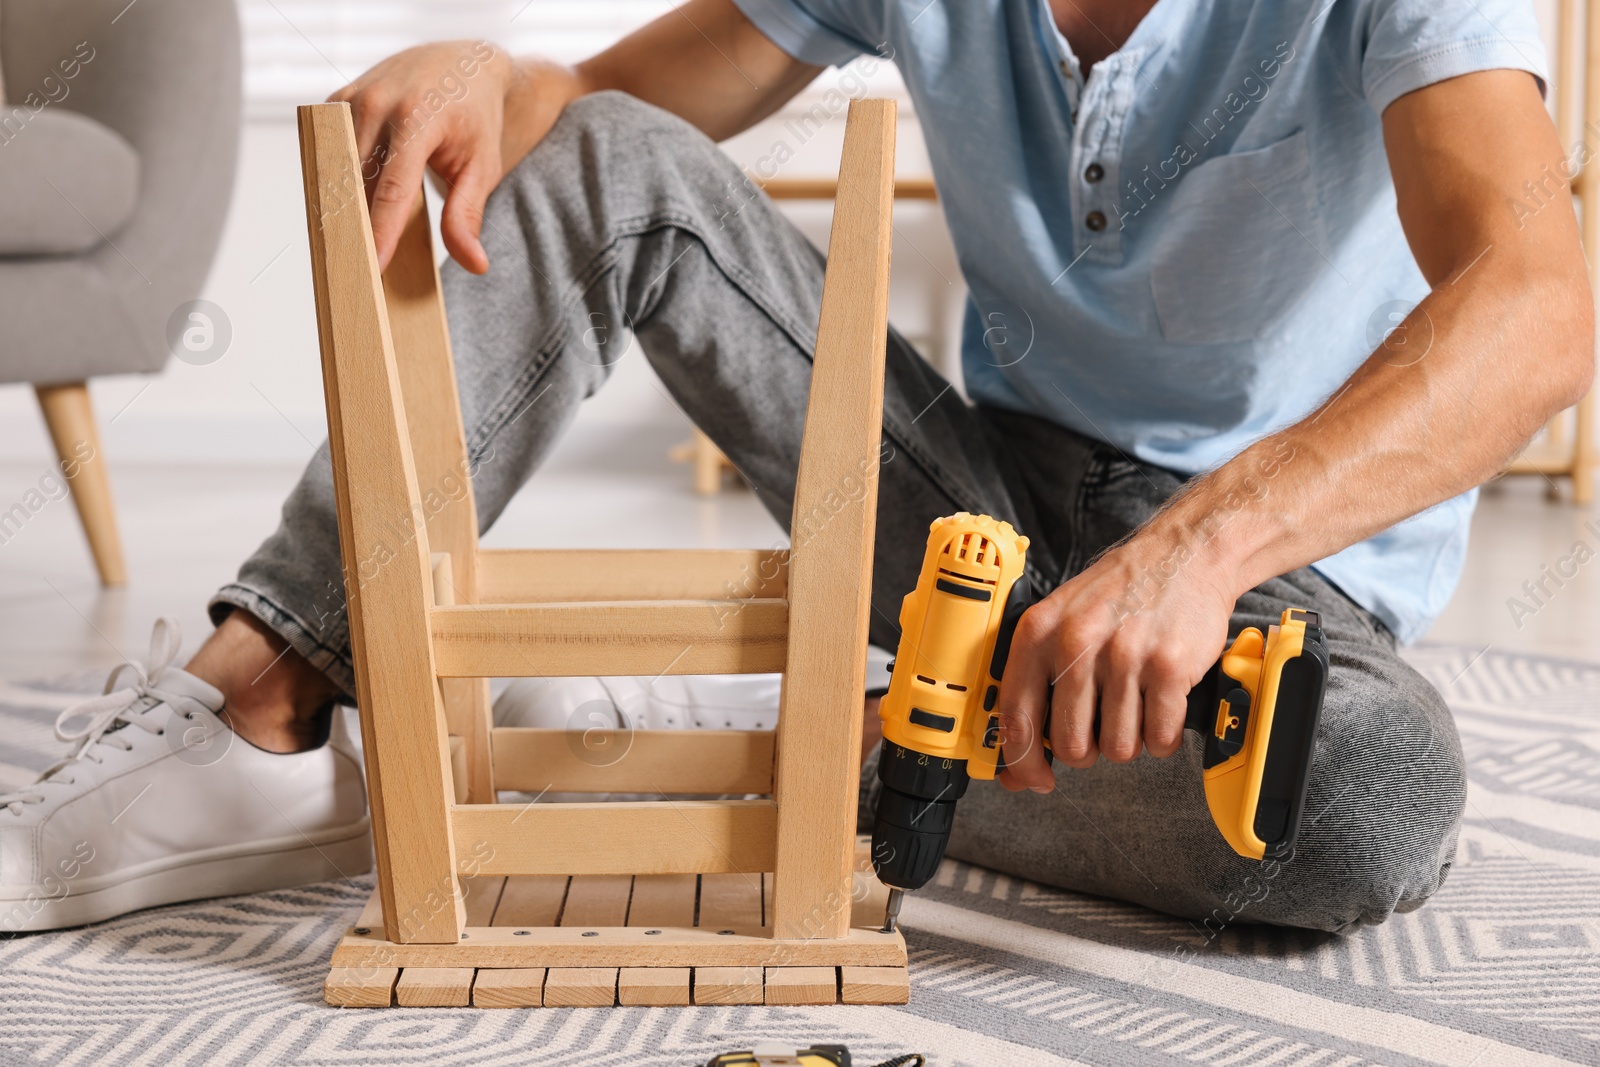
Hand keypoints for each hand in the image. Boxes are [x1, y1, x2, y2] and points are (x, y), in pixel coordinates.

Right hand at [330, 42, 582, 272]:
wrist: (461, 65)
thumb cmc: (474, 119)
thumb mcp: (483, 166)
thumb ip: (469, 215)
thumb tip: (475, 265)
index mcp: (418, 117)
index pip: (393, 187)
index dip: (381, 231)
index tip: (373, 269)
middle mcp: (378, 103)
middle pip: (354, 182)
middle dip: (352, 230)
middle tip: (354, 277)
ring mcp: (352, 98)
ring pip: (335, 169)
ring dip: (339, 209)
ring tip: (346, 253)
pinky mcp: (337, 101)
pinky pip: (327, 152)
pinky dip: (335, 184)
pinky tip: (343, 213)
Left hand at [994, 526, 1235, 790]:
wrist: (1183, 554)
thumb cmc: (1120, 592)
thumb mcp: (1061, 621)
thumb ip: (1034, 684)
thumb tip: (1015, 765)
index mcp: (1039, 632)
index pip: (1016, 718)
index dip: (1023, 763)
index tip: (1035, 779)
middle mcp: (1077, 642)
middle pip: (1071, 745)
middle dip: (1088, 751)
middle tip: (1101, 726)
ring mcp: (1125, 655)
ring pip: (1118, 748)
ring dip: (1130, 740)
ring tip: (1135, 705)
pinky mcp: (1170, 667)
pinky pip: (1160, 738)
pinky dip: (1163, 736)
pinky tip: (1161, 706)